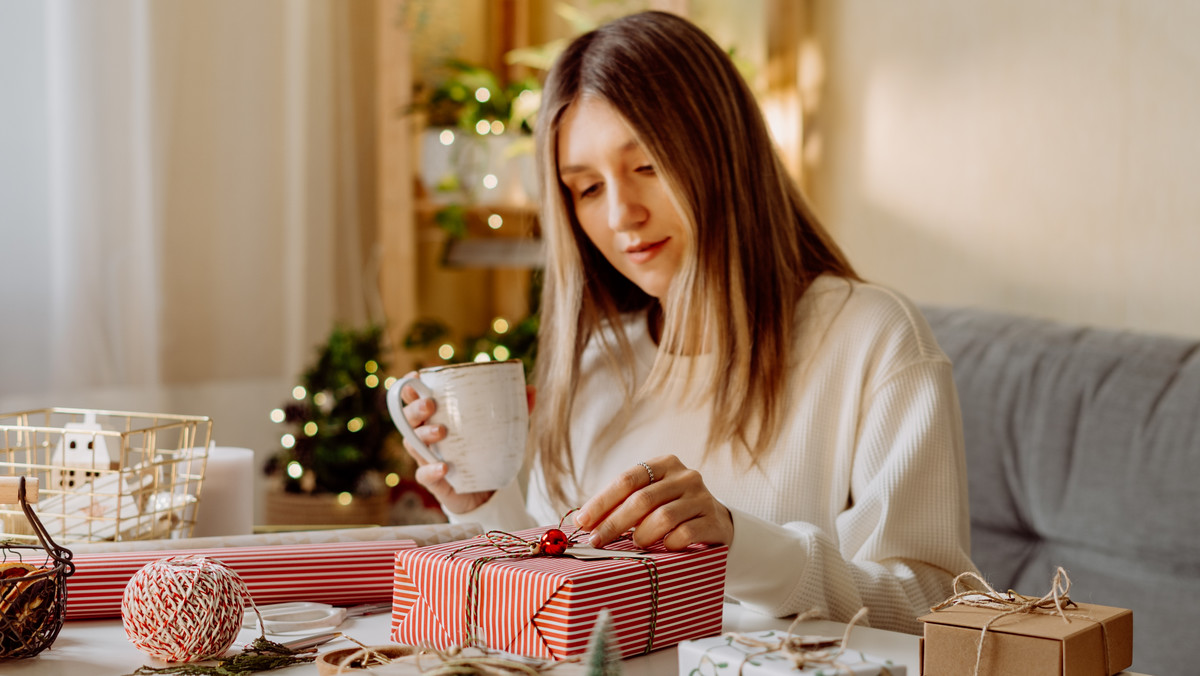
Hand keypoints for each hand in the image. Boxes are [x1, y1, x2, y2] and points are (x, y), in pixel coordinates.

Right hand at [397, 376, 537, 514]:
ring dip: (423, 435)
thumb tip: (532, 389)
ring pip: (413, 444)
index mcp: (437, 417)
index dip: (410, 386)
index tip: (415, 375)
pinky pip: (424, 475)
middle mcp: (426, 436)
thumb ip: (516, 409)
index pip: (415, 398)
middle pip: (408, 418)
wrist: (486, 490)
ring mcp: (427, 458)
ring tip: (441, 432)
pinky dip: (431, 471)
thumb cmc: (486, 450)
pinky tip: (444, 467)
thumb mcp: (502, 429)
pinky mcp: (433, 481)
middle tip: (430, 404)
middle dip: (415, 408)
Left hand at [573, 454, 732, 550]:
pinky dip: (668, 544)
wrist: (716, 523)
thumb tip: (583, 521)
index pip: (628, 479)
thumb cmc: (673, 510)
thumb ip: (622, 504)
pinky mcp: (714, 521)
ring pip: (663, 517)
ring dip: (642, 535)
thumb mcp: (651, 498)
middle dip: (614, 523)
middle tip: (597, 541)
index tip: (583, 521)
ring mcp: (702, 498)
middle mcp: (686, 476)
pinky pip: (685, 534)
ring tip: (635, 545)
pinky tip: (664, 549)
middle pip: (642, 499)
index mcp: (665, 464)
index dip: (602, 501)